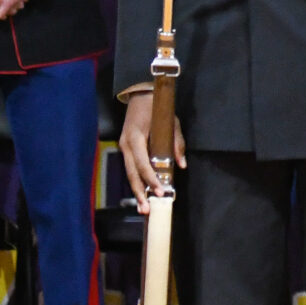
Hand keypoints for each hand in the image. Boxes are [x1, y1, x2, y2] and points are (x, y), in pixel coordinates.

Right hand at [120, 90, 182, 210]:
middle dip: (140, 192)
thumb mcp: (171, 122)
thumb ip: (177, 143)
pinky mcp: (125, 149)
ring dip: (137, 191)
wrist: (140, 95)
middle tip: (147, 209)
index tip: (161, 190)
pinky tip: (142, 194)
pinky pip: (130, 168)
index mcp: (136, 137)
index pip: (142, 163)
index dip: (151, 178)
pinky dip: (136, 181)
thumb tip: (181, 165)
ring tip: (144, 207)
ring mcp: (123, 147)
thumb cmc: (157, 108)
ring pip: (129, 174)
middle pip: (131, 174)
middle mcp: (126, 144)